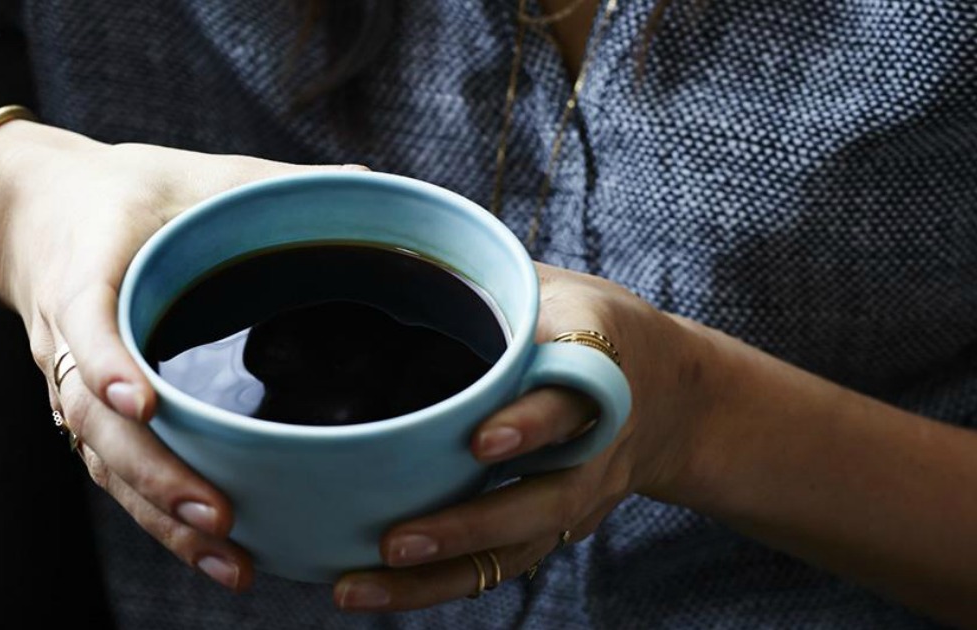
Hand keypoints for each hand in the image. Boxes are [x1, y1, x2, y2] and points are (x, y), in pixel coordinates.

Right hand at [0, 122, 364, 591]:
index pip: (84, 319)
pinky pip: (115, 470)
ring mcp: (72, 380)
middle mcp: (68, 336)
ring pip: (104, 461)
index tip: (141, 400)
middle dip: (154, 472)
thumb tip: (370, 185)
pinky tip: (217, 555)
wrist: (32, 212)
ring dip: (160, 514)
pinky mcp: (87, 409)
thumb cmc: (123, 193)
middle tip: (218, 514)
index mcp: (86, 269)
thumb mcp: (193, 175)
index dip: (106, 361)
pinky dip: (158, 515)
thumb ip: (270, 183)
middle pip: (93, 419)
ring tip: (230, 560)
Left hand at [333, 262, 709, 610]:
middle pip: (541, 502)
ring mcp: (575, 498)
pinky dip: (438, 584)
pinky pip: (498, 567)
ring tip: (359, 586)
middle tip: (396, 540)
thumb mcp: (563, 288)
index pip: (570, 402)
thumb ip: (501, 276)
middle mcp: (591, 449)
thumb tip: (402, 231)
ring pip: (512, 550)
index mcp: (598, 373)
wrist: (674, 398)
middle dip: (468, 525)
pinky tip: (373, 592)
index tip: (483, 443)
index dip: (531, 424)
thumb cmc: (596, 328)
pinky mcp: (552, 528)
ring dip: (437, 575)